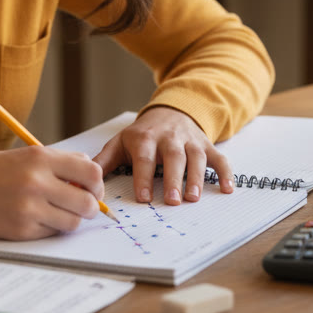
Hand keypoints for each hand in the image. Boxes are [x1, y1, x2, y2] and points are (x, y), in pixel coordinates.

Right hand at [0, 146, 104, 239]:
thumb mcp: (27, 155)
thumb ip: (60, 163)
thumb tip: (92, 177)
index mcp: (40, 158)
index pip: (91, 172)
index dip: (97, 184)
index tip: (93, 189)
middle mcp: (36, 182)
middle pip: (87, 202)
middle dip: (90, 207)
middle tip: (83, 206)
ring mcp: (29, 208)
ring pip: (73, 223)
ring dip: (71, 220)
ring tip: (58, 212)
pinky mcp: (21, 230)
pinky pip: (52, 233)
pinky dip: (51, 228)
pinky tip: (37, 218)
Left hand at [91, 106, 232, 204]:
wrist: (170, 111)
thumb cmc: (142, 135)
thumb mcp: (121, 142)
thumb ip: (104, 161)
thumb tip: (84, 180)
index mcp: (144, 138)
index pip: (144, 158)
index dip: (143, 177)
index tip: (143, 197)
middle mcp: (169, 138)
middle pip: (172, 157)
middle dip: (173, 179)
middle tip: (173, 201)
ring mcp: (190, 141)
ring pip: (196, 157)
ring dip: (197, 177)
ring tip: (194, 198)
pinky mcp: (206, 145)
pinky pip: (219, 158)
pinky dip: (226, 173)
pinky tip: (227, 190)